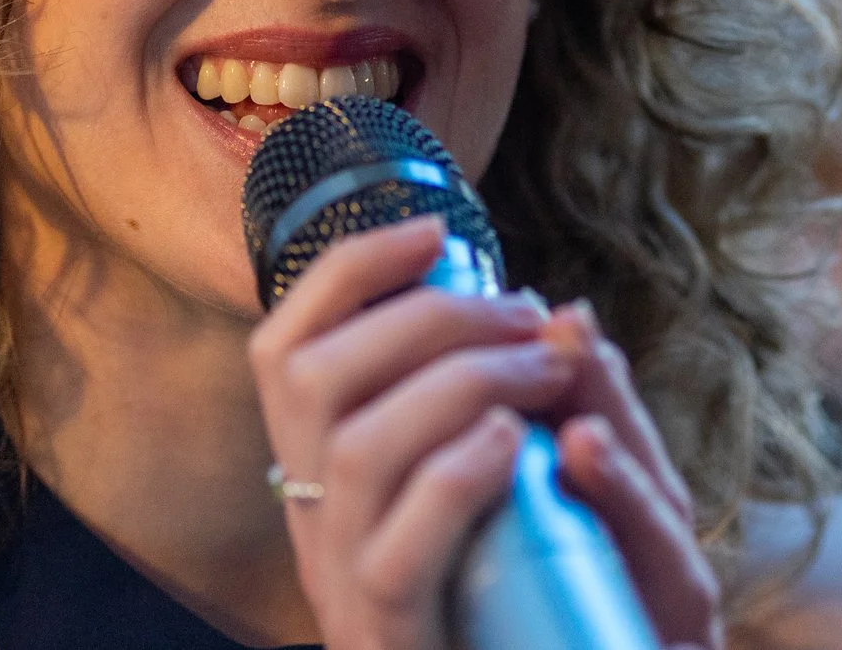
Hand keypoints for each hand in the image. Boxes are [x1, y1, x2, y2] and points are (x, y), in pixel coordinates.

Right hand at [247, 218, 722, 649]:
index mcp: (320, 468)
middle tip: (528, 316)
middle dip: (428, 316)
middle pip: (315, 377)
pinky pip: (397, 548)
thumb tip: (557, 313)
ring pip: (358, 448)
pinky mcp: (386, 635)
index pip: (284, 349)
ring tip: (545, 370)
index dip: (348, 274)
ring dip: (460, 380)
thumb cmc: (506, 587)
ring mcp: (340, 580)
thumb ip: (510, 404)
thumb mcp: (495, 479)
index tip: (436, 233)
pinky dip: (456, 477)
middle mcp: (312, 517)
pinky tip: (515, 444)